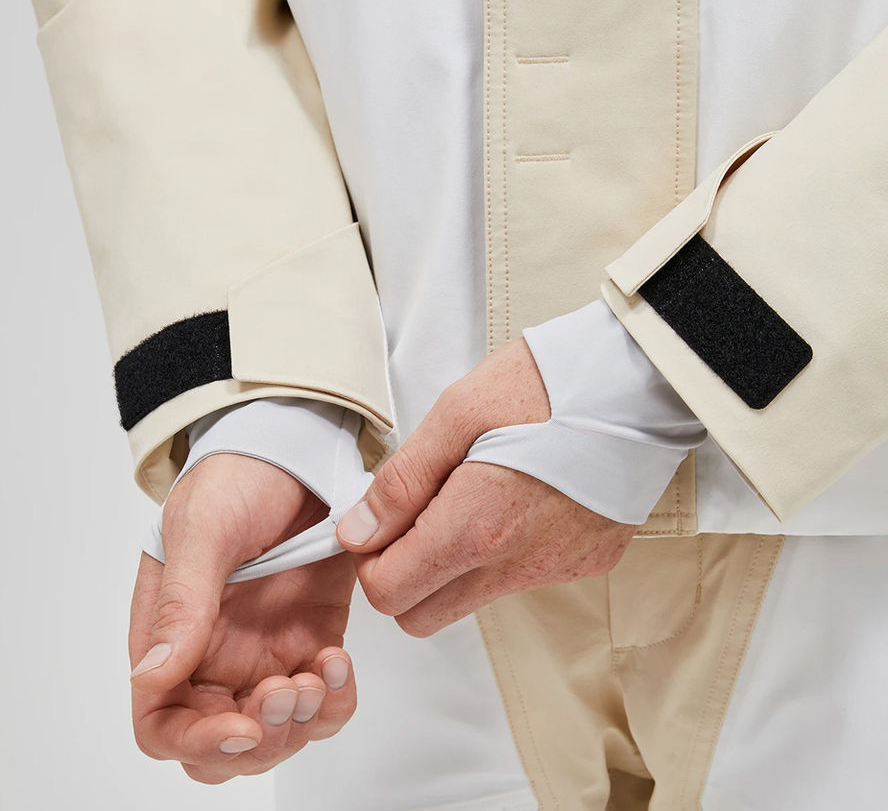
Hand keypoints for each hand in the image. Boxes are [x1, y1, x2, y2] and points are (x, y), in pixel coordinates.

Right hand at [129, 454, 357, 783]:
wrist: (291, 450)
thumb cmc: (233, 480)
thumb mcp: (202, 531)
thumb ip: (182, 602)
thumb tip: (151, 676)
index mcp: (170, 637)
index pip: (164, 724)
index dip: (197, 741)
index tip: (242, 726)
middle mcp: (214, 656)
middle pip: (222, 747)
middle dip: (260, 740)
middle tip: (289, 687)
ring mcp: (266, 651)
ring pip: (278, 733)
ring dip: (302, 722)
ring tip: (322, 668)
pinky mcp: (312, 638)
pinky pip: (325, 697)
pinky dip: (337, 698)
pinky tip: (340, 659)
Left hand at [336, 337, 637, 636]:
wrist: (640, 382)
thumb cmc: (548, 384)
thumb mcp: (457, 413)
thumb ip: (402, 482)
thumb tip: (358, 532)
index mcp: (477, 527)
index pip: (389, 594)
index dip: (369, 559)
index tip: (379, 520)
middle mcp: (517, 565)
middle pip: (423, 616)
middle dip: (402, 574)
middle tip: (415, 510)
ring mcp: (556, 570)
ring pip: (471, 599)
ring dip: (451, 562)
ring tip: (470, 491)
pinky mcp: (585, 563)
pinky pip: (520, 578)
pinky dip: (500, 551)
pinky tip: (515, 496)